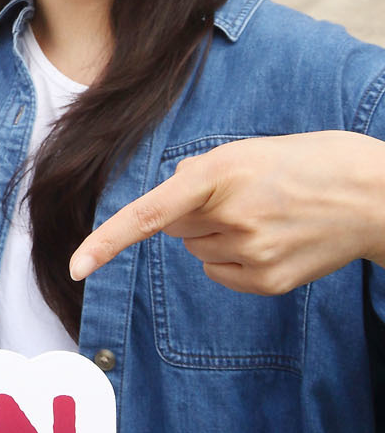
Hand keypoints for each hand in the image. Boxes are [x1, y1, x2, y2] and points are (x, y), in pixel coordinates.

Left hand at [70, 131, 384, 295]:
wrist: (373, 194)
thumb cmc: (305, 162)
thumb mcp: (247, 151)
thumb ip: (198, 177)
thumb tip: (165, 213)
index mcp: (220, 174)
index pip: (150, 214)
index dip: (108, 241)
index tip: (77, 267)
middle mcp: (231, 217)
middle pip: (173, 227)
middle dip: (193, 211)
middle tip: (243, 193)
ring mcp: (252, 253)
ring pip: (195, 250)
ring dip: (215, 233)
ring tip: (264, 212)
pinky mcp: (268, 281)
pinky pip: (218, 272)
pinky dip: (232, 258)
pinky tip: (270, 238)